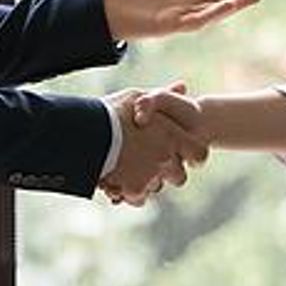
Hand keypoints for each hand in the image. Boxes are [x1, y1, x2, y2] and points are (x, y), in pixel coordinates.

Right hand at [99, 85, 206, 204]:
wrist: (85, 134)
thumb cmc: (112, 113)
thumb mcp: (139, 97)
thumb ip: (164, 95)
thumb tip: (182, 86)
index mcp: (172, 136)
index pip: (200, 154)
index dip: (192, 155)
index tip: (182, 154)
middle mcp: (166, 159)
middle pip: (180, 177)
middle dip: (166, 173)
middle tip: (148, 162)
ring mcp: (151, 176)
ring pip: (157, 188)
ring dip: (146, 182)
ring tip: (127, 168)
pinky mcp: (135, 189)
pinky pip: (139, 198)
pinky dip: (130, 193)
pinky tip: (118, 181)